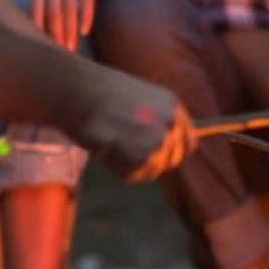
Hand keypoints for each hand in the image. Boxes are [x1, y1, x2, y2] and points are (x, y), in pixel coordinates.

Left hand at [34, 0, 99, 49]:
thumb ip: (38, 3)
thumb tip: (32, 34)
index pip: (36, 8)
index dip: (38, 28)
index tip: (41, 46)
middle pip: (54, 12)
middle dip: (56, 34)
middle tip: (59, 52)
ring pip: (70, 9)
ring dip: (70, 31)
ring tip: (72, 48)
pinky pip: (87, 2)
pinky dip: (86, 18)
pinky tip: (85, 32)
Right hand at [73, 70, 195, 181]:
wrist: (80, 92)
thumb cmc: (100, 93)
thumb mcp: (139, 98)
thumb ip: (156, 120)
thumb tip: (162, 144)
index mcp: (172, 106)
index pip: (189, 143)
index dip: (174, 152)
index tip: (160, 156)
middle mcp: (171, 124)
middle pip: (172, 160)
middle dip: (151, 160)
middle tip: (126, 151)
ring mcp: (157, 142)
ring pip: (152, 170)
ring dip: (132, 163)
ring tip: (111, 143)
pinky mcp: (141, 158)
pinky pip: (133, 175)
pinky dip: (118, 168)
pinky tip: (105, 149)